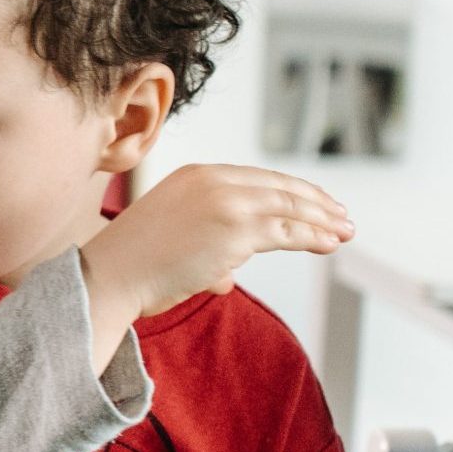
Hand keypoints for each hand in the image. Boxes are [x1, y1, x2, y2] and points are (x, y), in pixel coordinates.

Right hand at [82, 164, 352, 322]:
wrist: (109, 277)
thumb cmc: (132, 266)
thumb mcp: (171, 236)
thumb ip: (205, 246)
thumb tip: (227, 276)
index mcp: (195, 175)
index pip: (258, 178)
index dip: (292, 190)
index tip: (314, 203)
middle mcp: (213, 180)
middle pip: (280, 187)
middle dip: (316, 202)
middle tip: (340, 216)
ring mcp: (226, 202)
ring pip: (290, 207)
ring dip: (322, 220)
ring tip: (343, 232)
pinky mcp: (237, 229)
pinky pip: (288, 231)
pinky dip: (314, 236)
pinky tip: (329, 243)